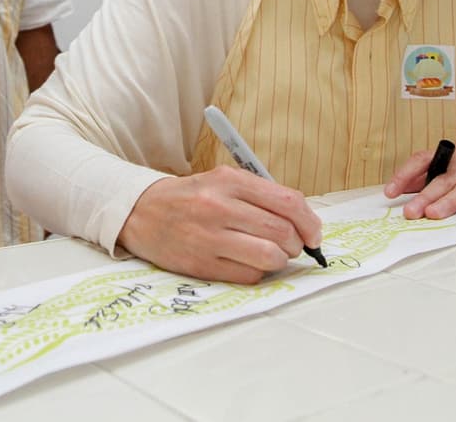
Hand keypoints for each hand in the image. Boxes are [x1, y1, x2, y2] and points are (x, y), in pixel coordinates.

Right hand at [116, 166, 322, 284]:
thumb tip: (304, 223)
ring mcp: (209, 237)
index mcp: (230, 180)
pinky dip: (258, 272)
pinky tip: (249, 262)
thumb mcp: (223, 181)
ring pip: (270, 256)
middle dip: (296, 243)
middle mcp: (220, 206)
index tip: (313, 233)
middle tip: (292, 245)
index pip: (288, 202)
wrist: (141, 212)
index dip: (310, 222)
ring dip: (280, 260)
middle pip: (282, 231)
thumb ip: (261, 196)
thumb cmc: (191, 197)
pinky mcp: (202, 264)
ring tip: (271, 254)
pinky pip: (249, 275)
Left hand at [384, 138, 455, 219]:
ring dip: (449, 202)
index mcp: (453, 155)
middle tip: (409, 212)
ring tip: (434, 215)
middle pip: (443, 180)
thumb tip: (404, 188)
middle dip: (424, 197)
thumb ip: (433, 174)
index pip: (423, 160)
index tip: (390, 192)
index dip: (405, 175)